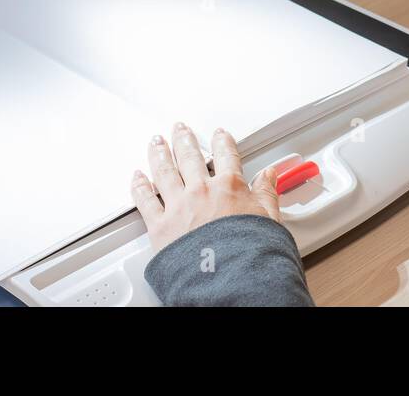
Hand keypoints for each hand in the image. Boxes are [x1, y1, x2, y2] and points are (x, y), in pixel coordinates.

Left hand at [132, 123, 280, 253]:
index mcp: (229, 186)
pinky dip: (139, 186)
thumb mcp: (269, 218)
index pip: (226, 154)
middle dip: (184, 139)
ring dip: (159, 153)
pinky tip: (137, 176)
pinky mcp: (159, 226)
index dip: (222, 141)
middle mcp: (201, 191)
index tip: (219, 135)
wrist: (227, 278)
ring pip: (164, 171)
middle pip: (190, 156)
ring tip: (156, 142)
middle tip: (180, 129)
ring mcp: (178, 206)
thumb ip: (267, 192)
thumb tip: (271, 175)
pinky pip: (145, 200)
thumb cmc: (248, 252)